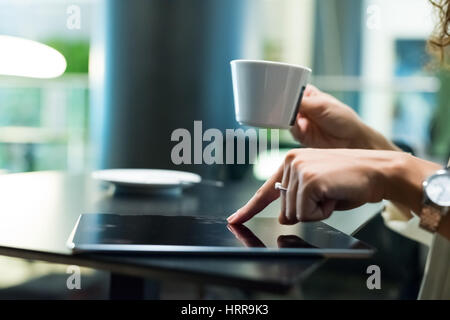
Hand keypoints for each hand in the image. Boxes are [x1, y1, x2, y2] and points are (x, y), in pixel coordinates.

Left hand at [227, 149, 440, 224]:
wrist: (378, 171)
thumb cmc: (352, 180)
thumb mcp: (319, 192)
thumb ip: (298, 202)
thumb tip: (285, 217)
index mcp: (291, 163)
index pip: (266, 191)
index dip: (249, 208)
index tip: (235, 219)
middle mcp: (290, 162)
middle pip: (284, 210)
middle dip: (309, 210)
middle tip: (329, 194)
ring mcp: (298, 170)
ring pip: (294, 214)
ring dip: (317, 211)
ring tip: (333, 192)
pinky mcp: (308, 180)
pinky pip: (306, 213)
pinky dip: (322, 212)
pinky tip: (334, 194)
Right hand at [291, 85, 398, 150]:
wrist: (351, 139)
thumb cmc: (343, 118)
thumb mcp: (322, 105)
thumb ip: (302, 102)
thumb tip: (285, 99)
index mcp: (307, 95)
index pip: (290, 91)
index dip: (285, 93)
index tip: (282, 96)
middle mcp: (301, 108)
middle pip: (285, 106)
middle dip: (285, 108)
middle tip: (288, 109)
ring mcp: (300, 122)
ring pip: (286, 119)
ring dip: (289, 120)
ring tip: (298, 120)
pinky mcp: (300, 135)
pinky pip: (291, 132)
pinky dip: (294, 130)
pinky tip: (301, 129)